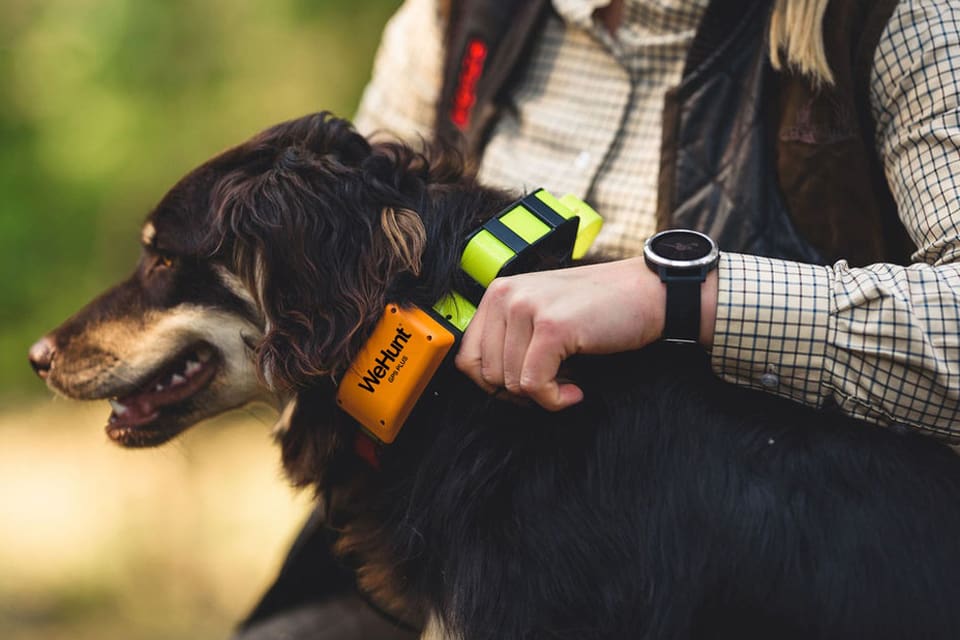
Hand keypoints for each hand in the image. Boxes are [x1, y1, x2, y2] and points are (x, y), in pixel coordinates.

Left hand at [456, 257, 694, 409]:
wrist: (648, 293)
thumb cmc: (598, 310)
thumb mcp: (541, 314)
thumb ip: (510, 338)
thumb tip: (487, 384)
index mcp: (498, 293)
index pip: (467, 358)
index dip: (494, 385)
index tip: (526, 387)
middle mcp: (506, 296)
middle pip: (487, 375)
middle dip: (520, 393)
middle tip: (553, 385)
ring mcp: (527, 308)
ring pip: (511, 383)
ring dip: (543, 395)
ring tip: (569, 381)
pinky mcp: (552, 327)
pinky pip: (535, 386)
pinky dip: (555, 399)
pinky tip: (576, 390)